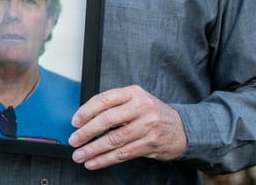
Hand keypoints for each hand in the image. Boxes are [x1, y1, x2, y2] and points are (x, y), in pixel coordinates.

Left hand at [68, 85, 187, 169]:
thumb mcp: (136, 100)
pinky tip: (94, 162)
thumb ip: (114, 105)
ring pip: (114, 140)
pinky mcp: (150, 144)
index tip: (75, 121)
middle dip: (87, 132)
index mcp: (133, 93)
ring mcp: (146, 127)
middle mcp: (140, 108)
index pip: (105, 99)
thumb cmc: (152, 113)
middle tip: (74, 140)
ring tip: (80, 155)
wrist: (181, 128)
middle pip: (107, 120)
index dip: (87, 111)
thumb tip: (85, 117)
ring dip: (93, 150)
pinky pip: (123, 154)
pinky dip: (105, 160)